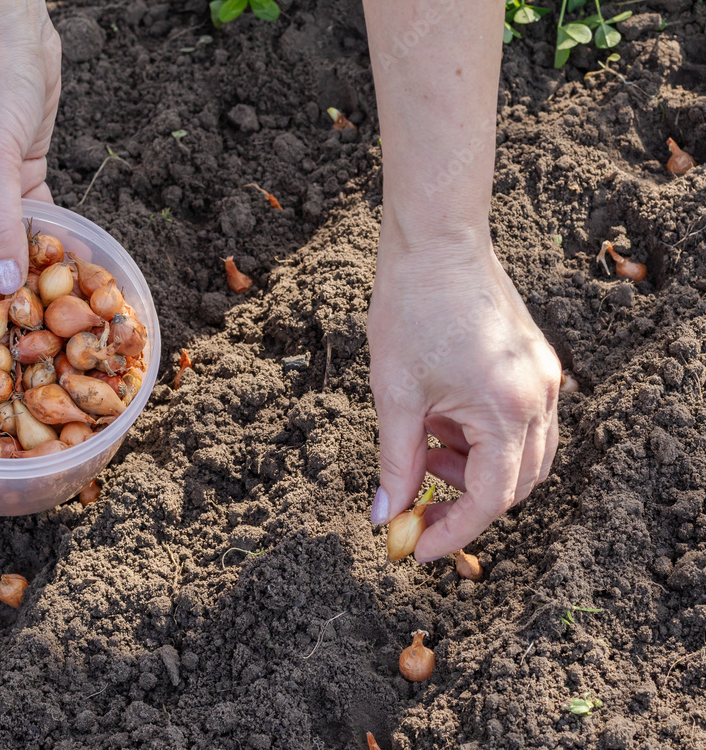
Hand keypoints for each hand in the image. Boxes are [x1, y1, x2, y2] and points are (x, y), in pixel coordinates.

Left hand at [366, 235, 560, 561]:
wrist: (437, 242)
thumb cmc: (411, 309)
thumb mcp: (395, 395)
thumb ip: (395, 462)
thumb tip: (387, 515)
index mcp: (507, 411)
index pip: (490, 500)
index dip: (452, 533)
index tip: (417, 551)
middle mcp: (540, 399)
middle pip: (515, 485)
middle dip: (464, 505)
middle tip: (417, 506)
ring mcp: (544, 380)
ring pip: (523, 458)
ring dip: (475, 471)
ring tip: (426, 452)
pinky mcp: (536, 364)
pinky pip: (522, 424)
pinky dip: (484, 441)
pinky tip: (445, 424)